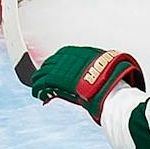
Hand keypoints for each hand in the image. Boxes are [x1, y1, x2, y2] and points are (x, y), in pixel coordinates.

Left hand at [29, 46, 143, 121]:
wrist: (108, 85)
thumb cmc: (112, 78)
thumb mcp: (108, 66)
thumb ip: (100, 66)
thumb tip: (105, 71)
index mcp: (80, 53)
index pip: (62, 55)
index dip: (57, 63)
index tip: (54, 69)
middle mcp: (69, 58)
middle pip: (50, 62)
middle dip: (45, 71)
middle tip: (42, 79)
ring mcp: (61, 68)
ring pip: (43, 72)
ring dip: (39, 81)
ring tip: (38, 89)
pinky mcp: (56, 79)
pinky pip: (42, 84)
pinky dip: (39, 90)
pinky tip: (40, 96)